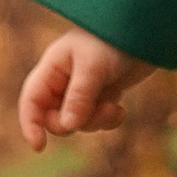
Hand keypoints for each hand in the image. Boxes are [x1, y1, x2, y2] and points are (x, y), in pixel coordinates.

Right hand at [17, 26, 153, 149]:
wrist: (146, 29)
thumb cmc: (113, 38)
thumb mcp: (94, 67)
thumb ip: (79, 97)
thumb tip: (67, 127)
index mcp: (53, 67)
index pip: (31, 100)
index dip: (30, 124)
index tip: (39, 146)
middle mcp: (64, 80)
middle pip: (55, 118)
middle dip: (76, 122)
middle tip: (101, 110)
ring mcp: (83, 89)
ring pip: (78, 123)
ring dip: (96, 121)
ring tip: (115, 107)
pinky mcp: (103, 95)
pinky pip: (97, 120)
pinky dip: (108, 120)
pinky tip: (121, 109)